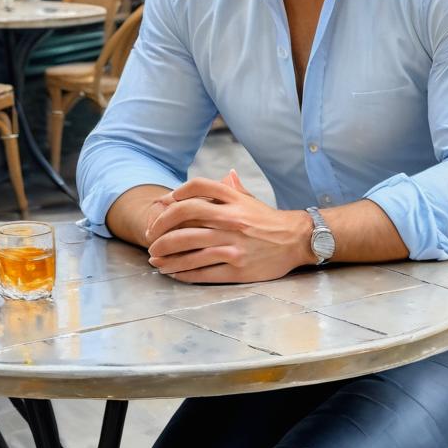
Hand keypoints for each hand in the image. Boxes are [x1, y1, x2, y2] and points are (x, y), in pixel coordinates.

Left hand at [146, 170, 311, 283]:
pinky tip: (173, 272)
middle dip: (161, 228)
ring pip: (188, 248)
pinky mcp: (236, 268)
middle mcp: (231, 220)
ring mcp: (233, 245)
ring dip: (166, 254)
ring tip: (155, 258)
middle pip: (184, 218)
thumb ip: (232, 188)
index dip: (174, 195)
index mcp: (233, 200)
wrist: (296, 241)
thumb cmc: (268, 220)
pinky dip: (182, 272)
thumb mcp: (250, 199)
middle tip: (151, 236)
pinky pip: (202, 271)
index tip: (162, 205)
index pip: (197, 189)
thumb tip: (224, 174)